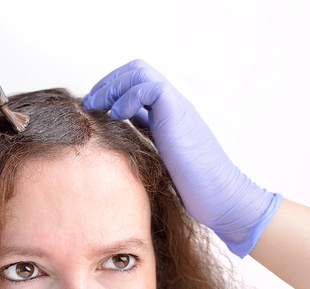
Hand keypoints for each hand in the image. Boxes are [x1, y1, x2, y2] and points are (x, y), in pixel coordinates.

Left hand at [82, 60, 280, 256]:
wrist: (220, 196)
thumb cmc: (191, 185)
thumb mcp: (159, 156)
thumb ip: (144, 139)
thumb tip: (119, 133)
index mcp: (167, 113)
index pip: (136, 83)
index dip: (111, 89)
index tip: (93, 106)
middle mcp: (172, 105)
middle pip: (136, 70)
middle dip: (108, 82)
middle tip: (90, 102)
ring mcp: (176, 107)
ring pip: (141, 72)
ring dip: (113, 86)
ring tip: (98, 106)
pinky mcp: (178, 114)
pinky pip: (150, 88)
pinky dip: (128, 97)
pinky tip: (118, 116)